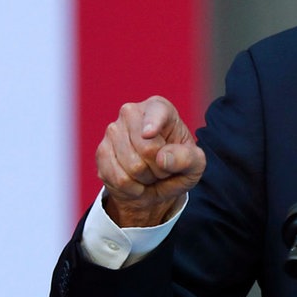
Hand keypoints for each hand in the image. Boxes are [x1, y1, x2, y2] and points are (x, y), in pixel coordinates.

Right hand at [96, 96, 205, 227]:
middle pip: (147, 148)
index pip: (157, 112)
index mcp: (159, 107)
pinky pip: (118, 178)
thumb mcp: (195, 164)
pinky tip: (136, 181)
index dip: (153, 123)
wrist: (155, 184)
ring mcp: (113, 131)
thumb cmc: (179, 166)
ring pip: (133, 166)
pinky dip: (132, 188)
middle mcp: (132, 113)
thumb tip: (162, 158)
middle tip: (163, 166)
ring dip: (146, 178)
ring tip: (150, 172)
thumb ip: (186, 158)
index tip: (149, 134)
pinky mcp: (101, 152)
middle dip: (160, 167)